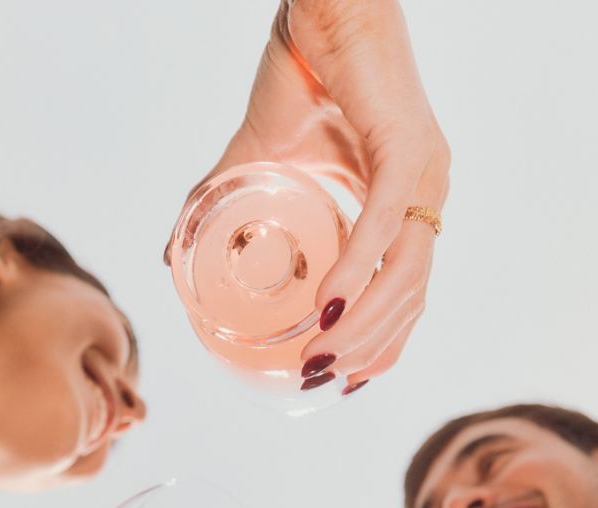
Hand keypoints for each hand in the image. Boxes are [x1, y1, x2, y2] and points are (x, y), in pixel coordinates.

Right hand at [171, 0, 449, 390]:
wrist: (316, 5)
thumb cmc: (298, 71)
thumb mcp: (259, 159)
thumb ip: (221, 205)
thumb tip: (172, 257)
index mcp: (405, 198)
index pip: (408, 288)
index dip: (385, 340)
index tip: (348, 379)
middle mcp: (426, 190)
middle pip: (412, 293)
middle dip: (369, 347)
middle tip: (321, 378)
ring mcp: (425, 172)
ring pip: (406, 270)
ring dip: (364, 324)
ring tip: (319, 356)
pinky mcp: (407, 148)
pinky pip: (386, 223)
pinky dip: (358, 271)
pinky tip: (328, 309)